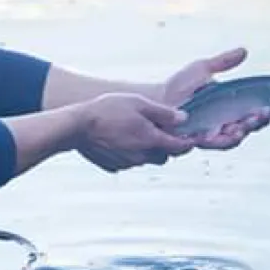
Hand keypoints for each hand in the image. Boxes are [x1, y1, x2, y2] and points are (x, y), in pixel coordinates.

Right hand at [75, 93, 194, 173]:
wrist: (77, 126)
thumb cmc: (108, 110)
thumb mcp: (139, 103)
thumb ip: (163, 113)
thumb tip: (183, 118)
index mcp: (151, 140)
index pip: (179, 147)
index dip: (188, 143)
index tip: (192, 139)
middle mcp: (141, 156)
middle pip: (164, 156)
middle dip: (166, 147)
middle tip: (160, 132)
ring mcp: (127, 163)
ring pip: (145, 159)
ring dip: (146, 150)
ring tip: (135, 133)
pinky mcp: (113, 166)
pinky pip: (127, 162)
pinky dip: (128, 153)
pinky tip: (118, 140)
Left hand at [153, 46, 269, 150]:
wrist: (156, 100)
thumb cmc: (178, 87)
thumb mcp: (202, 69)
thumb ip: (223, 62)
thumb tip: (244, 50)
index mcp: (233, 105)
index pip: (261, 110)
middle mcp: (227, 121)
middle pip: (253, 125)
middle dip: (263, 120)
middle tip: (268, 113)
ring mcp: (214, 132)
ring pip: (237, 136)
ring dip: (246, 130)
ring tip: (249, 121)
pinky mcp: (200, 140)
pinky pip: (216, 143)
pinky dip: (224, 138)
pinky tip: (230, 131)